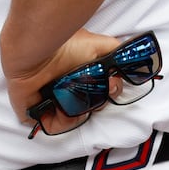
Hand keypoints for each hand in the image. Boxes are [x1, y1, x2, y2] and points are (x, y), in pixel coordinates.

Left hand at [4, 28, 122, 133]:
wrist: (35, 49)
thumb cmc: (63, 45)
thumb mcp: (98, 44)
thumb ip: (117, 51)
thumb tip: (133, 60)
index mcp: (77, 71)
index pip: (97, 90)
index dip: (107, 91)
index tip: (112, 84)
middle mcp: (63, 84)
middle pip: (88, 105)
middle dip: (97, 101)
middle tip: (96, 90)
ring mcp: (49, 98)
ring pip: (74, 116)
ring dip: (82, 110)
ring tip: (78, 96)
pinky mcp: (34, 111)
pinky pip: (54, 126)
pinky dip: (64, 120)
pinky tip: (64, 107)